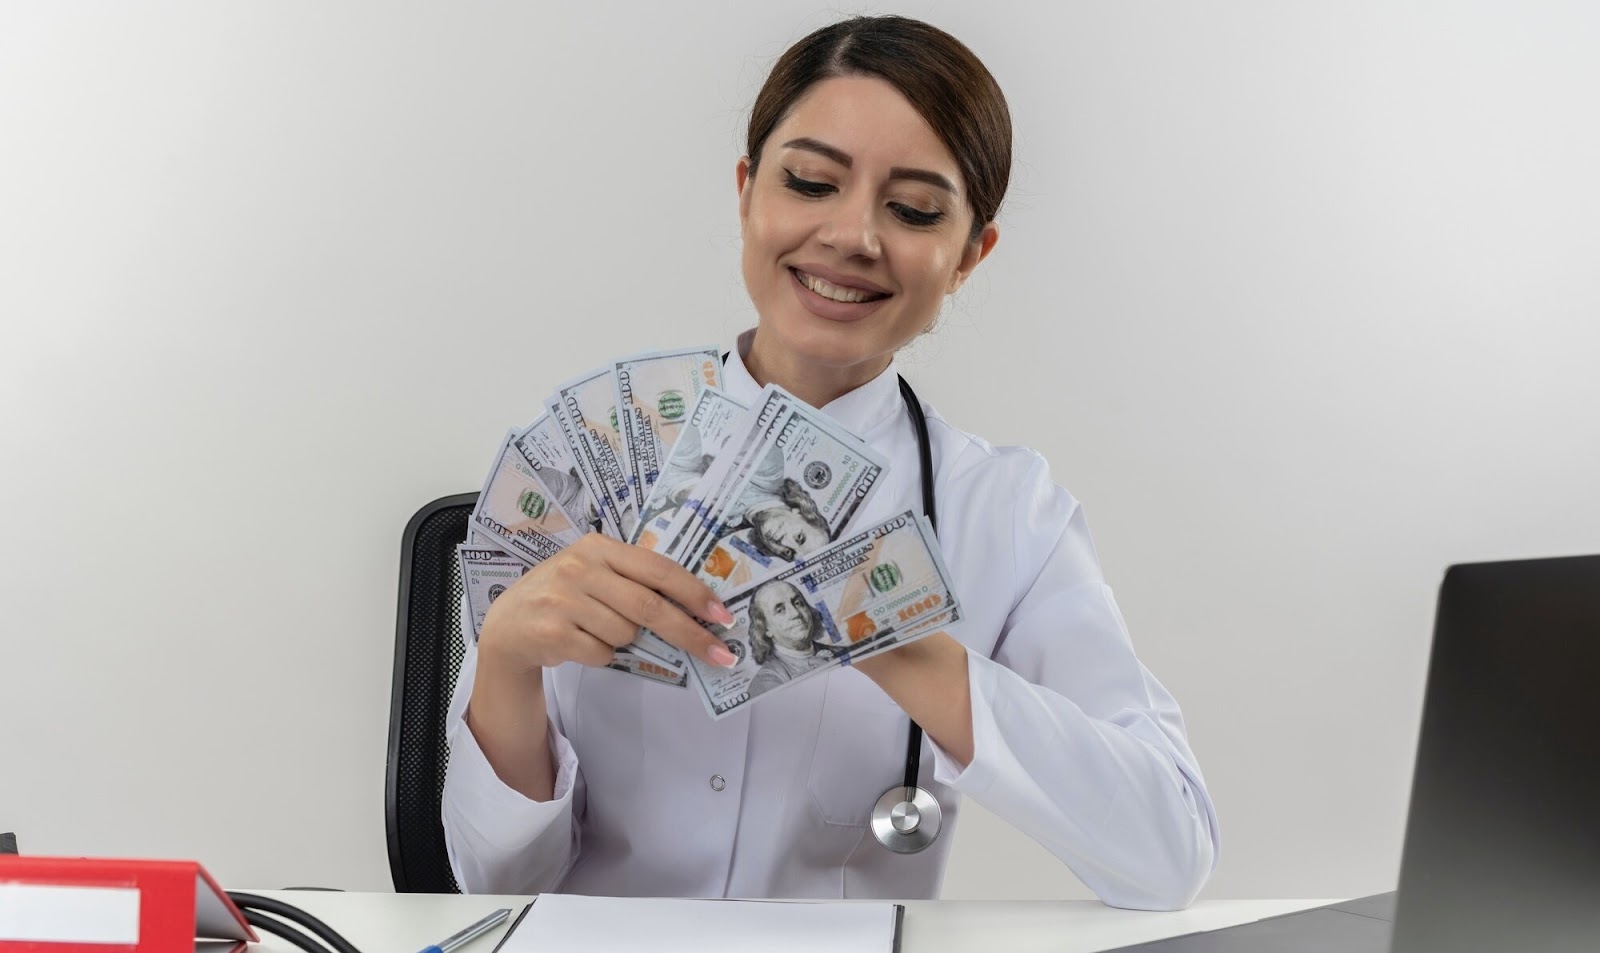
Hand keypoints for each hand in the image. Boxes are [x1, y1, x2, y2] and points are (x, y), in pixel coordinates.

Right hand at [478, 533, 736, 671]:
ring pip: (626, 634)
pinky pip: (602, 653)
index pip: (659, 569)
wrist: (508, 624)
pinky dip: (601, 655)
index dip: (695, 593)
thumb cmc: (564, 596)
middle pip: (650, 607)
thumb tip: (695, 608)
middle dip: (690, 633)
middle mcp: (579, 567)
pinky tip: (580, 642)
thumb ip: (634, 579)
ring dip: (624, 641)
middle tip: (720, 654)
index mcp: (598, 546)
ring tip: (597, 629)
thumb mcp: (595, 573)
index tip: (722, 616)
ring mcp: (563, 599)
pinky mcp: (552, 632)